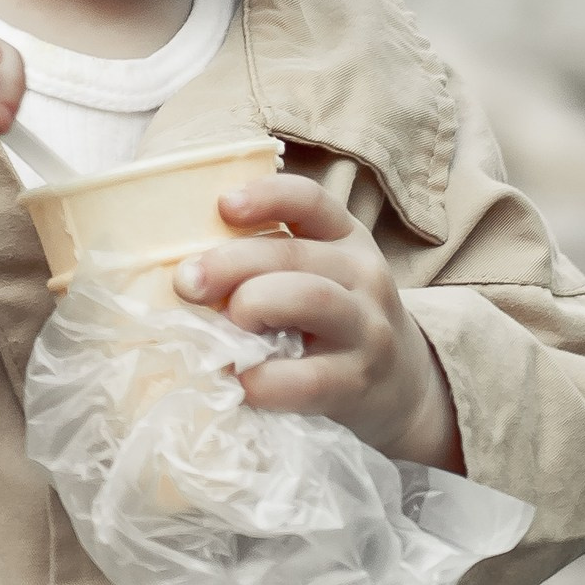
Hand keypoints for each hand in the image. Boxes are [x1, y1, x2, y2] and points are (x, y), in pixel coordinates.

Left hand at [175, 171, 461, 469]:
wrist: (401, 387)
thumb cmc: (334, 326)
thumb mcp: (319, 277)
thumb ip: (269, 263)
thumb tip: (183, 266)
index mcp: (345, 239)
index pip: (310, 200)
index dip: (265, 197)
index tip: (222, 206)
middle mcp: (363, 274)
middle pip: (295, 254)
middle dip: (230, 264)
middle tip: (186, 283)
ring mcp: (366, 328)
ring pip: (310, 299)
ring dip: (254, 306)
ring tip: (227, 327)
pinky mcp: (357, 382)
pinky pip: (307, 379)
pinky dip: (264, 381)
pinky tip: (241, 383)